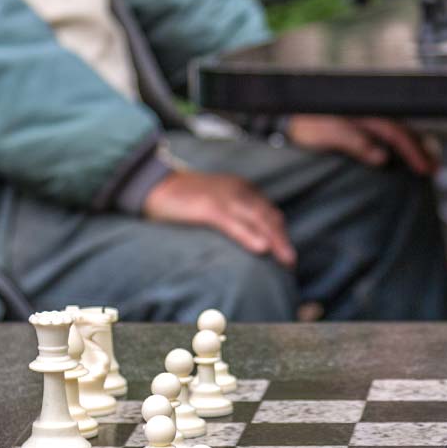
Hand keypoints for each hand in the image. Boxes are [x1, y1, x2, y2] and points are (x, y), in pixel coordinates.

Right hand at [141, 171, 295, 266]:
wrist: (155, 185)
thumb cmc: (184, 198)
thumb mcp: (215, 202)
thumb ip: (232, 215)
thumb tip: (249, 238)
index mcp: (240, 189)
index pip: (268, 211)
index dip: (280, 232)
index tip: (288, 252)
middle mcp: (237, 191)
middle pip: (267, 216)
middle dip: (282, 239)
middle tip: (291, 261)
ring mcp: (224, 198)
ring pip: (256, 219)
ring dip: (274, 240)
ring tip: (285, 259)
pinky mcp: (208, 207)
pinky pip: (234, 223)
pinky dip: (250, 236)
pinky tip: (261, 248)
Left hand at [286, 115, 435, 174]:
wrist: (286, 114)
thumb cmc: (303, 124)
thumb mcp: (325, 134)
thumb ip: (353, 142)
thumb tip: (382, 157)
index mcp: (363, 113)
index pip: (396, 132)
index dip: (412, 151)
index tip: (424, 168)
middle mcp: (368, 112)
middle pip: (404, 129)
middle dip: (422, 149)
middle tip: (434, 169)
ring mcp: (366, 116)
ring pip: (399, 129)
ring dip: (415, 145)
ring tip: (428, 163)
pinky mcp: (361, 122)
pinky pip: (389, 130)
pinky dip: (402, 142)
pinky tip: (406, 153)